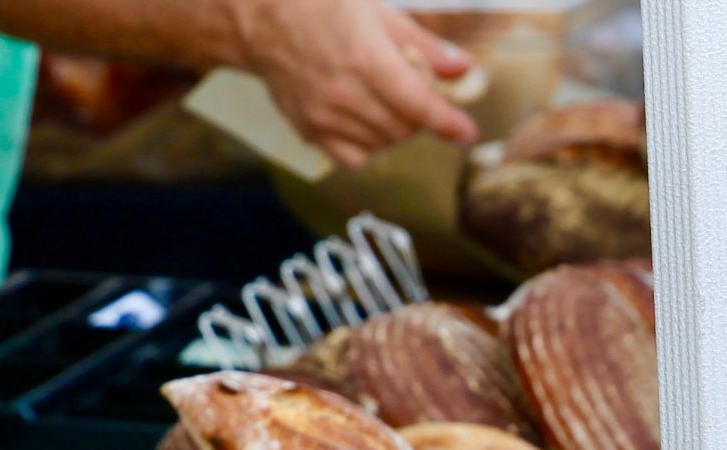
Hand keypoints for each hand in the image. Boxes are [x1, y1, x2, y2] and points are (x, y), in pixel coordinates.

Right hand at [229, 0, 480, 167]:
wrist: (259, 16)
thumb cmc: (319, 3)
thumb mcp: (375, 9)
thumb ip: (421, 42)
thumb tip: (462, 69)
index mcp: (365, 59)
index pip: (419, 105)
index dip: (448, 123)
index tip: (467, 134)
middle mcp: (344, 94)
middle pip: (405, 128)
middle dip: (421, 114)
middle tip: (414, 88)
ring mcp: (324, 116)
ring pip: (383, 144)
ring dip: (397, 128)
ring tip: (387, 98)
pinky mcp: (308, 129)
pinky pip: (353, 157)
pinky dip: (369, 145)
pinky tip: (367, 120)